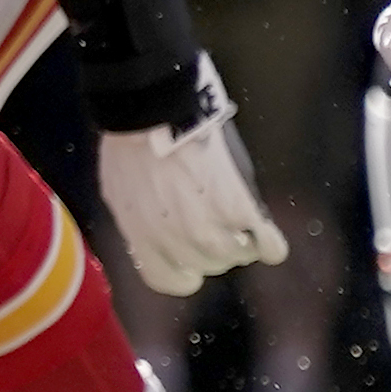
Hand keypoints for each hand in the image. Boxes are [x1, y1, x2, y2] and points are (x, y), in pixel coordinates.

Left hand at [91, 58, 288, 295]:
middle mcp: (177, 242)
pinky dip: (271, 241)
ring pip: (239, 255)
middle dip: (213, 245)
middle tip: (214, 218)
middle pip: (210, 265)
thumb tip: (152, 237)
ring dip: (242, 239)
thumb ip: (138, 222)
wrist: (154, 110)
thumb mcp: (119, 191)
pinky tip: (268, 235)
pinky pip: (268, 244)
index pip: (171, 282)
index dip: (185, 270)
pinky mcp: (239, 210)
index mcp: (143, 240)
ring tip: (237, 216)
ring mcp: (210, 229)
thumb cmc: (132, 142)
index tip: (191, 257)